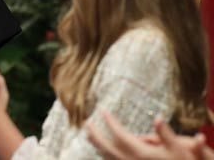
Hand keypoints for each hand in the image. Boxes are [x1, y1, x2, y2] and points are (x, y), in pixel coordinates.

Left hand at [87, 112, 212, 159]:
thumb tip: (158, 117)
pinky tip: (102, 151)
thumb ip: (167, 134)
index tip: (102, 111)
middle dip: (95, 134)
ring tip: (88, 135)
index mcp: (141, 154)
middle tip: (86, 122)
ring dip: (97, 145)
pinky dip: (104, 156)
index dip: (110, 122)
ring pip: (107, 157)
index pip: (120, 135)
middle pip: (107, 147)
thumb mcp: (179, 150)